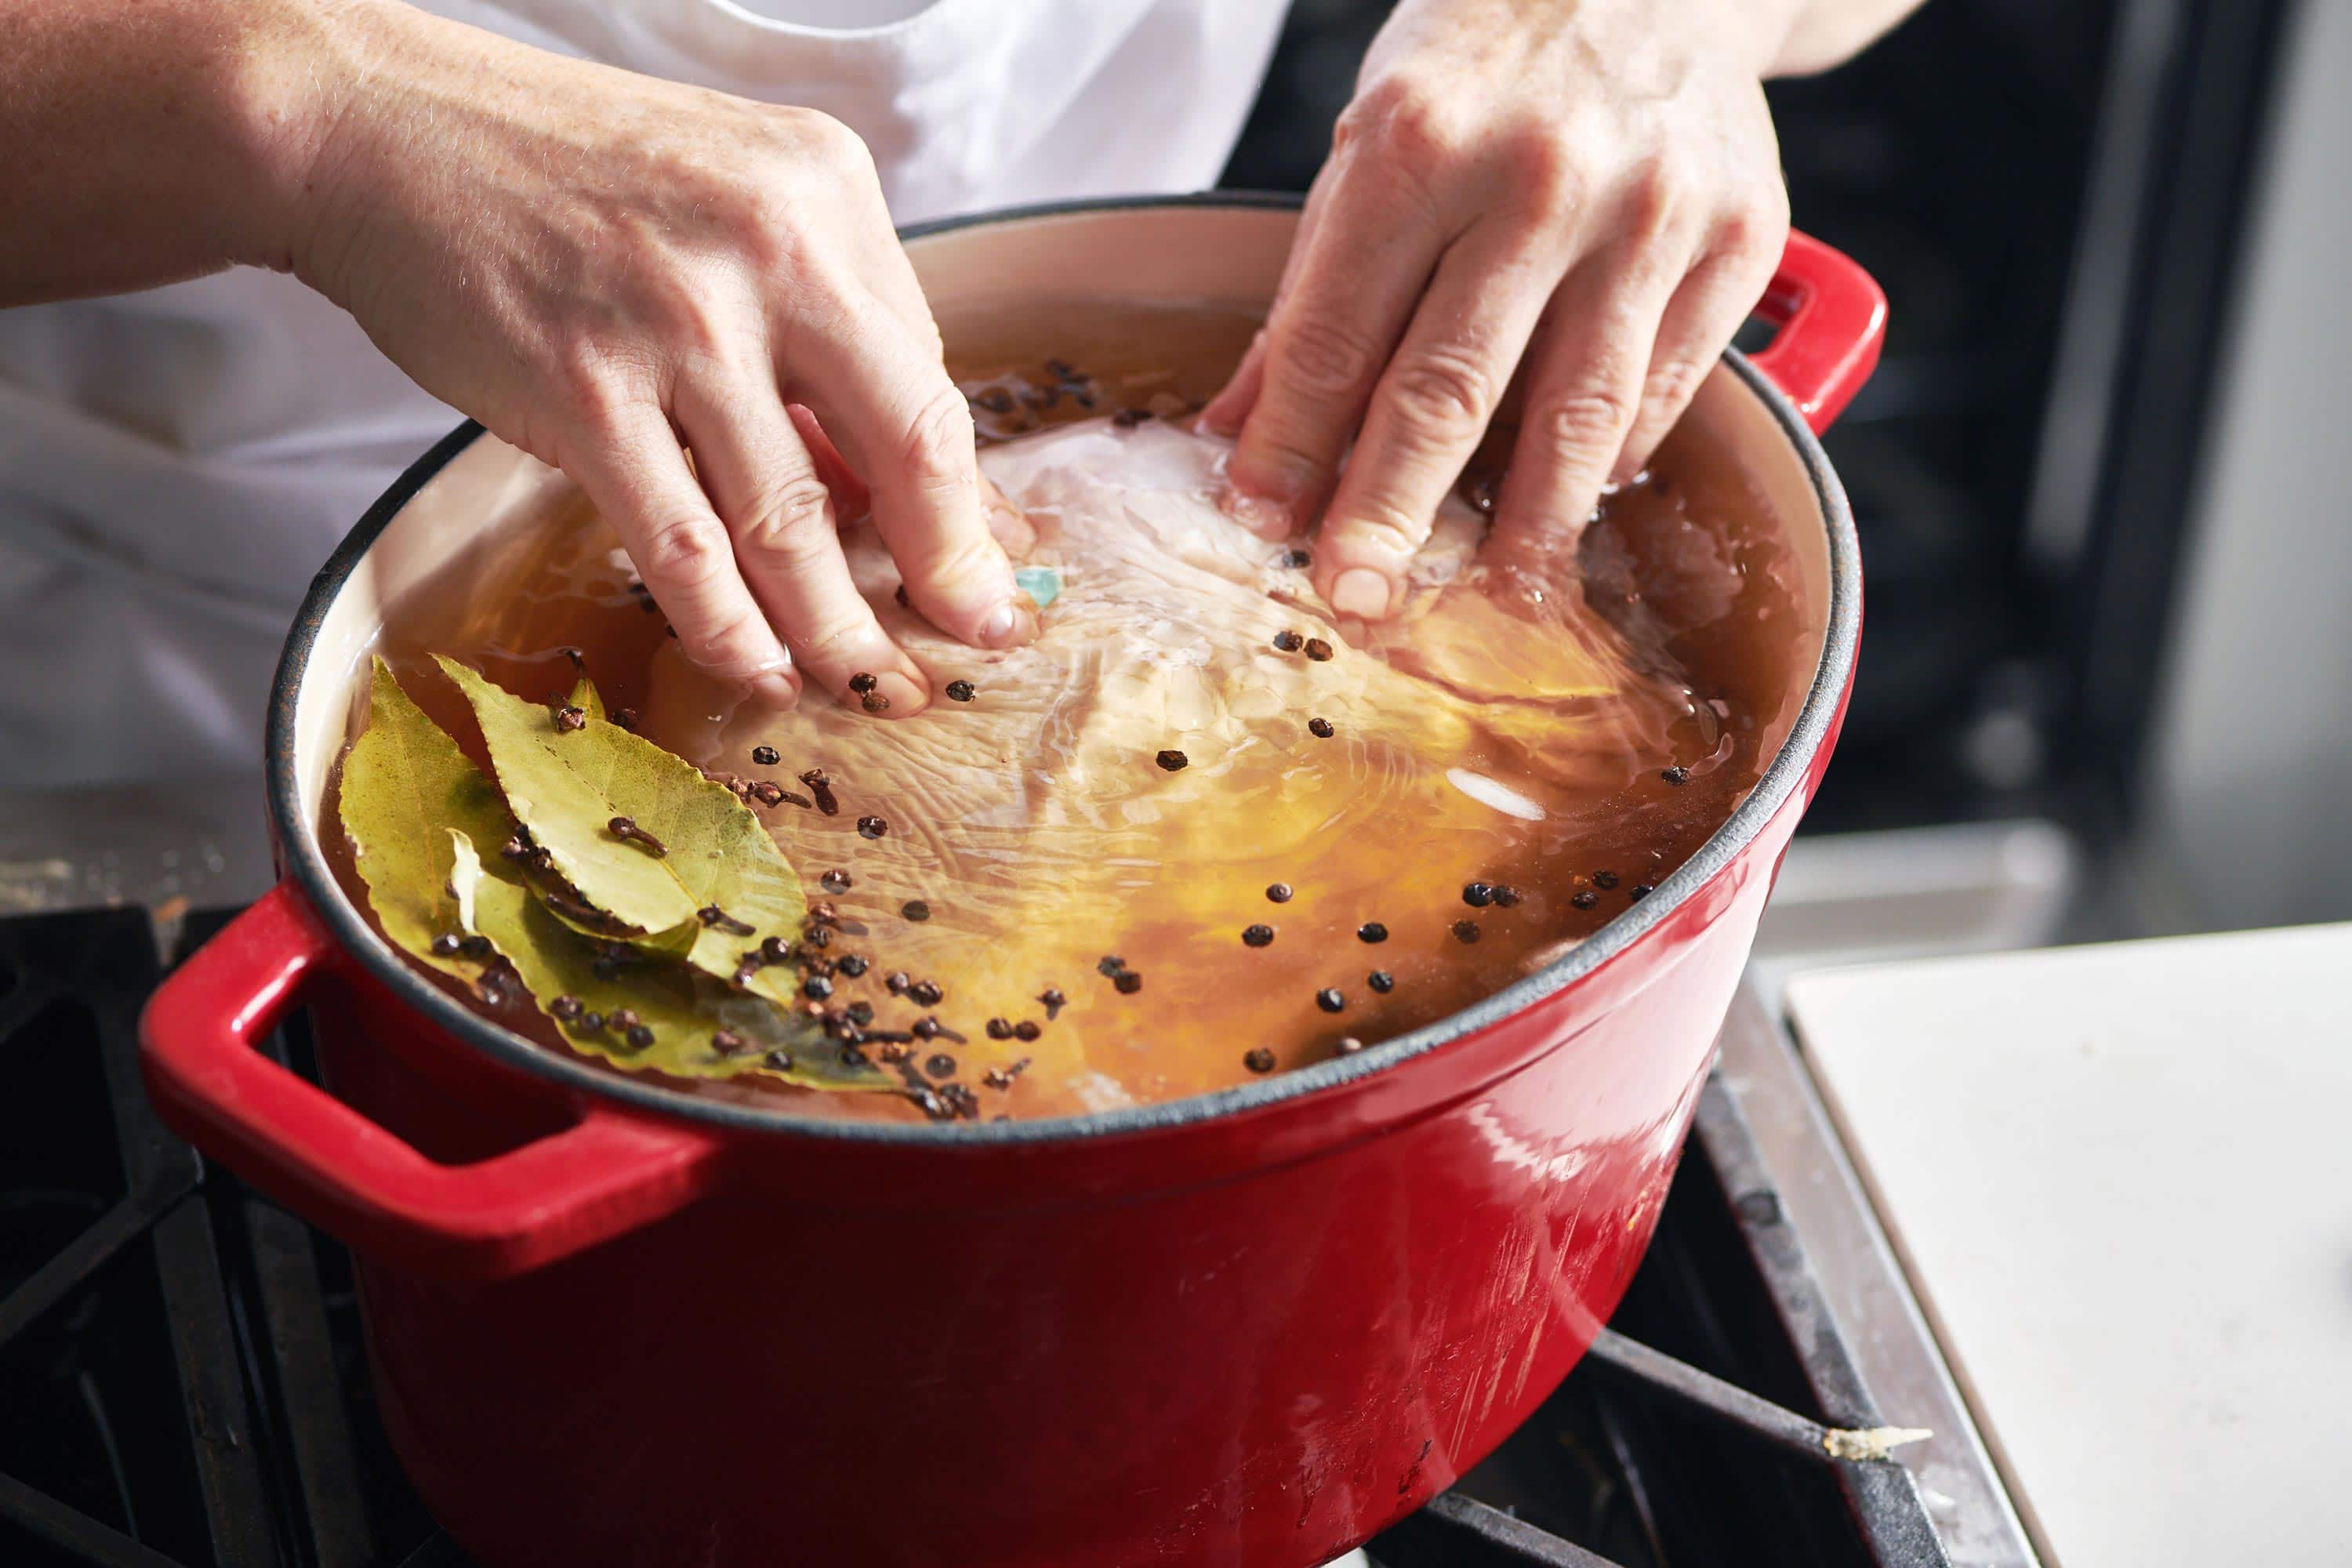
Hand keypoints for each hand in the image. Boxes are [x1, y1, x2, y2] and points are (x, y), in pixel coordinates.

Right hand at [289, 3, 1033, 714]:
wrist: (383, 125)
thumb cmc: (561, 172)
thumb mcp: (731, 206)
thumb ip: (820, 333)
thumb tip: (906, 484)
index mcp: (825, 193)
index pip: (929, 375)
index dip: (967, 496)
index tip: (988, 570)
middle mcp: (771, 247)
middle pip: (906, 447)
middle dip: (948, 572)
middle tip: (969, 648)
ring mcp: (677, 321)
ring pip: (793, 521)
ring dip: (837, 630)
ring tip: (865, 690)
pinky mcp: (583, 390)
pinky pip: (682, 547)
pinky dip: (729, 628)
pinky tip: (760, 671)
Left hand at [1200, 0, 1793, 615]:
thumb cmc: (1489, 52)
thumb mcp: (1371, 141)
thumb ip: (1313, 295)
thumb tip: (1243, 434)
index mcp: (1420, 142)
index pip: (1340, 336)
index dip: (1295, 445)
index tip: (1264, 520)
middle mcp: (1538, 179)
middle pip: (1449, 394)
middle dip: (1389, 516)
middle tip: (1353, 600)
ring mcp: (1650, 212)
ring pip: (1576, 416)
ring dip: (1523, 529)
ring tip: (1482, 598)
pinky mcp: (1739, 236)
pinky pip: (1663, 389)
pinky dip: (1612, 457)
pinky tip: (1572, 496)